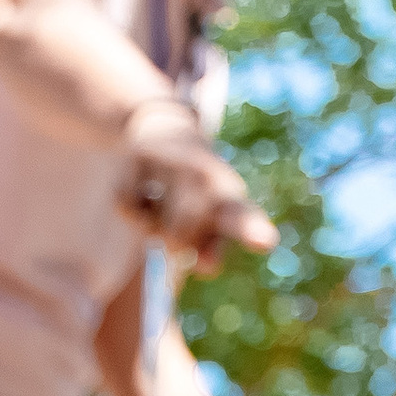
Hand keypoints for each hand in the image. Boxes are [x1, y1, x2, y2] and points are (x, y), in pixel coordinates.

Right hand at [118, 97, 275, 272]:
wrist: (161, 129)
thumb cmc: (192, 190)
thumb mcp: (206, 219)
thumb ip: (210, 247)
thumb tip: (209, 267)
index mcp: (227, 194)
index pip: (239, 215)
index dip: (251, 229)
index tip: (265, 242)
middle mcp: (203, 173)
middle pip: (182, 233)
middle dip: (176, 242)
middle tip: (178, 234)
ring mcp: (170, 161)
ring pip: (155, 223)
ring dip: (154, 227)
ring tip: (162, 207)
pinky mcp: (137, 156)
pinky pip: (129, 208)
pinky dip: (133, 210)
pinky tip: (142, 188)